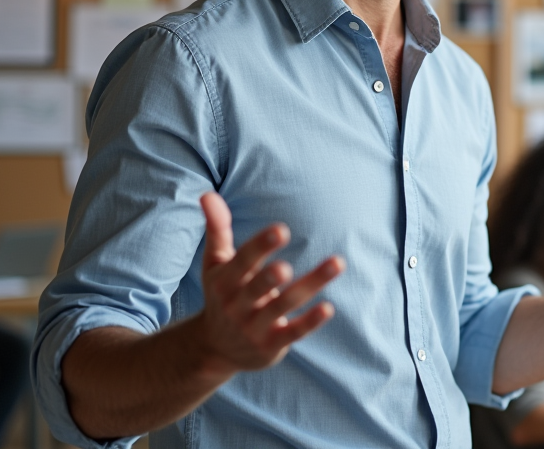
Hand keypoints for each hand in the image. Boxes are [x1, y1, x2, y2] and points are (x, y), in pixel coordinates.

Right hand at [195, 192, 343, 376]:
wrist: (214, 349)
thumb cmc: (222, 294)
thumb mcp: (215, 263)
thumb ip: (216, 228)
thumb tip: (207, 193)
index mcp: (225, 281)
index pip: (242, 262)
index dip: (260, 246)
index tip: (281, 230)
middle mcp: (237, 305)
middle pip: (257, 288)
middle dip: (270, 278)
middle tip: (286, 267)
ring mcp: (254, 327)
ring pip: (283, 305)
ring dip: (310, 285)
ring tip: (336, 262)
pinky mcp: (272, 345)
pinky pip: (293, 333)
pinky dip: (310, 322)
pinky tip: (329, 307)